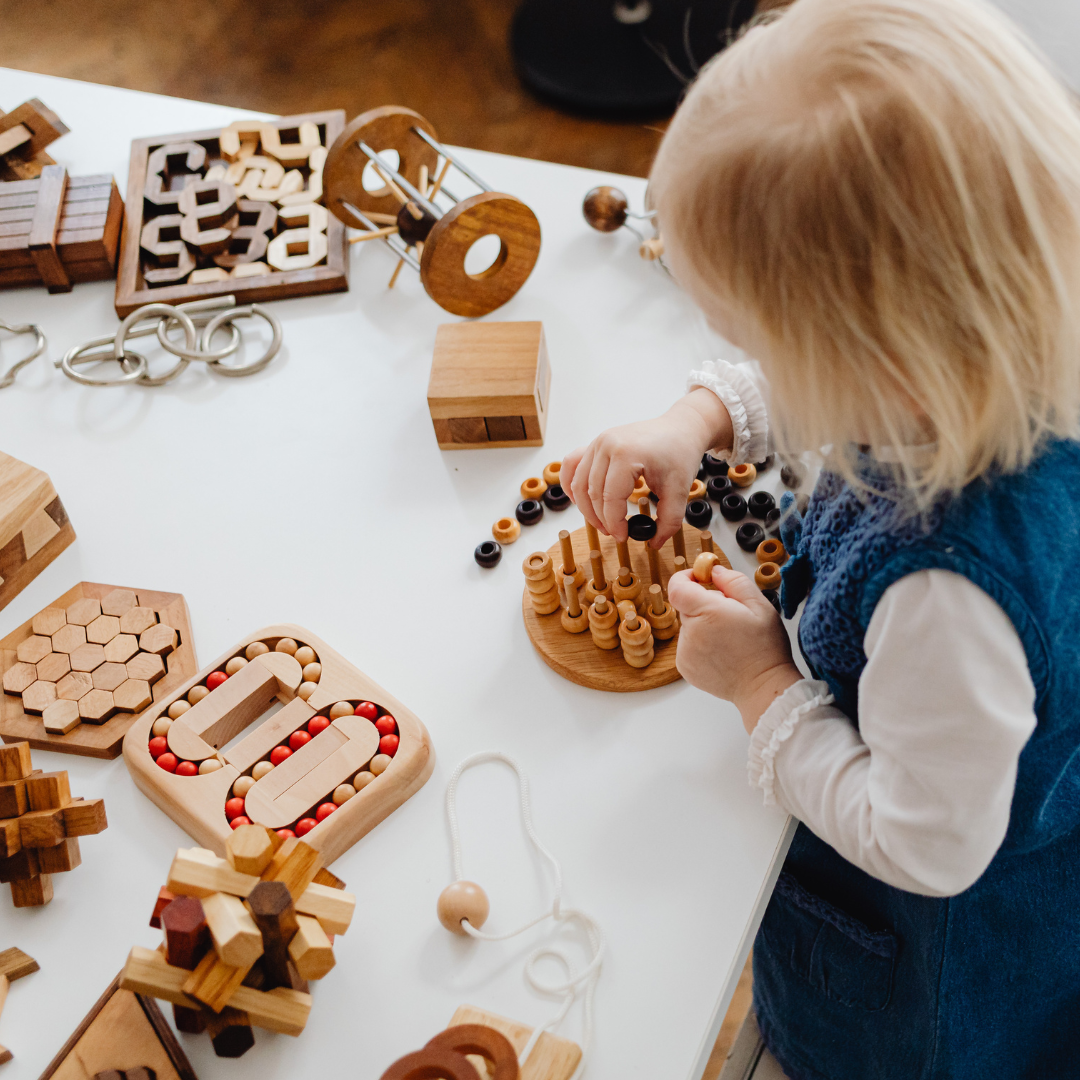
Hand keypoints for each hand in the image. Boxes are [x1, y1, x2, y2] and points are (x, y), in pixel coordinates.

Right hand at [561, 388, 732, 545]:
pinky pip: (572, 465)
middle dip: (601, 519)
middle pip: (592, 493)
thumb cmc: (680, 454)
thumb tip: (653, 542)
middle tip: (614, 533)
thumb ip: (668, 521)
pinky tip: (580, 501)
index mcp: (627, 454)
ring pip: (578, 483)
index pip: (610, 498)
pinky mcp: (595, 443)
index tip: (623, 537)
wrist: (680, 428)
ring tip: (601, 522)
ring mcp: (598, 442)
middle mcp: (606, 445)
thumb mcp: (679, 491)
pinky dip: (571, 485)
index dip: (614, 523)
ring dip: (586, 508)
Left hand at [668, 564, 801, 734]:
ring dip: (703, 626)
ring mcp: (685, 652)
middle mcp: (690, 633)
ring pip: (688, 627)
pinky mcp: (685, 668)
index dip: (686, 578)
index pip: (677, 586)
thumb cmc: (765, 648)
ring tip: (729, 639)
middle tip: (730, 616)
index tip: (701, 578)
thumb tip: (714, 571)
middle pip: (686, 607)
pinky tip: (722, 652)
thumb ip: (734, 581)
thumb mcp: (759, 605)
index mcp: (707, 613)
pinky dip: (701, 644)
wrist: (763, 687)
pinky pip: (688, 645)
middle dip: (704, 605)